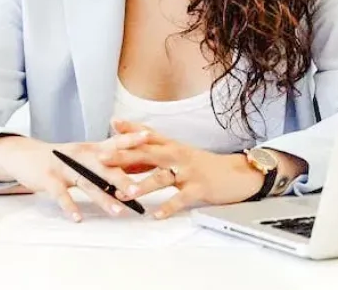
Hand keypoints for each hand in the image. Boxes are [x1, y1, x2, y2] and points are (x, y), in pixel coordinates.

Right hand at [0, 129, 150, 221]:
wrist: (26, 155)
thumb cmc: (61, 158)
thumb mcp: (83, 155)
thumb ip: (104, 160)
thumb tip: (133, 168)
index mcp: (91, 148)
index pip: (114, 142)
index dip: (131, 138)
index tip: (150, 137)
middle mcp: (80, 155)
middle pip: (104, 166)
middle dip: (122, 178)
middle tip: (139, 190)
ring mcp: (64, 166)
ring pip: (86, 182)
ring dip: (102, 198)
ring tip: (117, 212)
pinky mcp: (49, 179)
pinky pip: (61, 194)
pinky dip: (69, 206)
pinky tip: (77, 218)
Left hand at [99, 120, 263, 218]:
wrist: (234, 174)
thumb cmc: (201, 165)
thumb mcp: (177, 155)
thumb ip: (154, 155)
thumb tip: (127, 156)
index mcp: (172, 146)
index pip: (148, 134)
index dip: (130, 128)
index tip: (112, 123)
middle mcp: (177, 155)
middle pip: (148, 153)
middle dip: (124, 156)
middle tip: (103, 158)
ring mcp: (187, 171)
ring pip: (162, 177)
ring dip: (144, 184)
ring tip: (127, 191)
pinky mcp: (198, 188)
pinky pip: (181, 199)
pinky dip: (168, 207)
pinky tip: (156, 214)